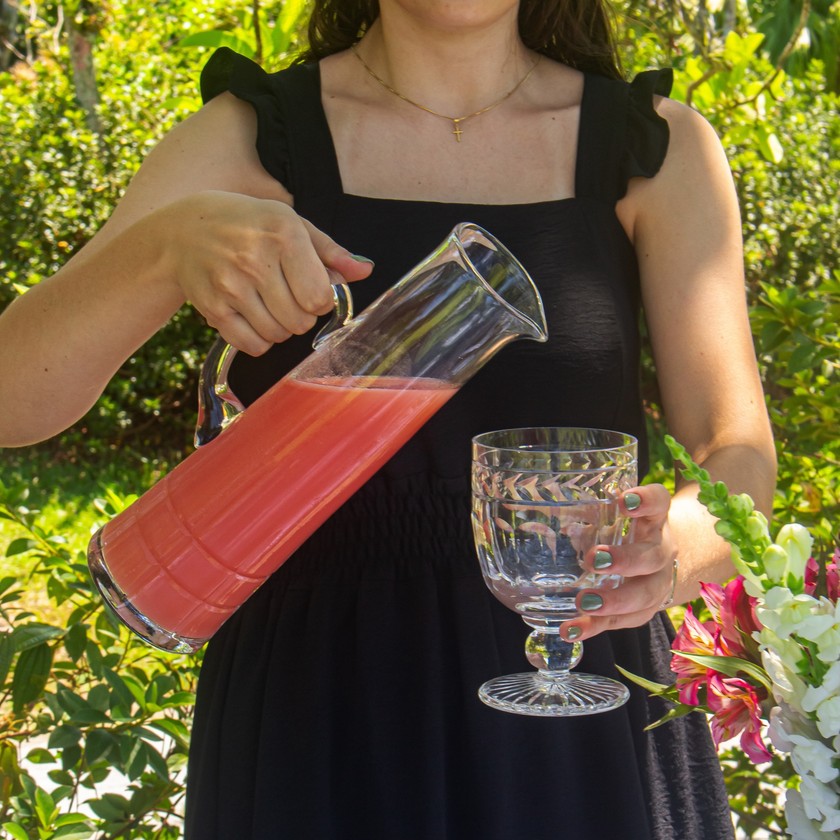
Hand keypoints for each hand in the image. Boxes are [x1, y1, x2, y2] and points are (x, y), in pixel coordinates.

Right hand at [151, 190, 373, 354]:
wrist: (183, 230)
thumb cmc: (249, 225)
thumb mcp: (290, 224)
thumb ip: (330, 251)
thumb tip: (365, 271)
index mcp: (283, 233)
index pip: (319, 297)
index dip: (320, 300)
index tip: (309, 289)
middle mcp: (255, 259)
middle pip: (300, 321)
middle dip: (301, 315)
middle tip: (286, 296)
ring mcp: (231, 286)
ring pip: (278, 335)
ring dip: (280, 327)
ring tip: (267, 303)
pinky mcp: (212, 308)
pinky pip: (253, 345)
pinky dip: (259, 339)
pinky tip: (252, 316)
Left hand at [561, 484, 677, 641]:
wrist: (659, 561)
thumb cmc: (627, 530)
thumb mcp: (615, 516)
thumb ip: (588, 512)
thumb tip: (550, 513)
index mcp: (654, 519)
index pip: (659, 502)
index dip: (646, 501)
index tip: (624, 501)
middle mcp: (661, 550)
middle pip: (651, 556)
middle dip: (625, 560)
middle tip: (594, 559)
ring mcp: (658, 582)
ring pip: (644, 595)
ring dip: (614, 601)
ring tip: (582, 603)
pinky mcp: (644, 610)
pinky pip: (624, 621)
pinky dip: (596, 627)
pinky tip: (571, 630)